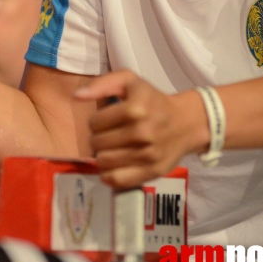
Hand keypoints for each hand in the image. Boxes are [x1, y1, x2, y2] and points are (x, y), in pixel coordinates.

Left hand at [74, 70, 208, 188]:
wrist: (186, 122)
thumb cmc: (153, 100)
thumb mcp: (129, 82)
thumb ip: (102, 84)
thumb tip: (76, 96)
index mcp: (135, 109)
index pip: (94, 123)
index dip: (96, 121)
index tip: (106, 120)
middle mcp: (142, 133)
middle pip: (97, 143)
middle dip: (98, 138)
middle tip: (109, 135)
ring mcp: (148, 155)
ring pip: (104, 162)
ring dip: (103, 156)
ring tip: (112, 149)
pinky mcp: (152, 171)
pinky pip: (118, 180)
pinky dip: (109, 175)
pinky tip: (113, 166)